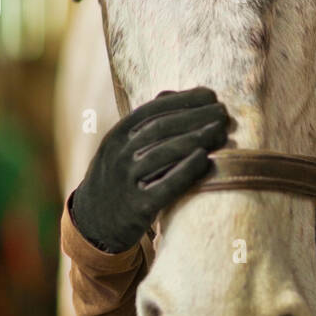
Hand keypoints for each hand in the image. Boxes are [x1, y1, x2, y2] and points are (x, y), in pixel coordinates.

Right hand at [70, 88, 229, 252]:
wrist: (93, 221)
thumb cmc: (118, 177)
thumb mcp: (121, 147)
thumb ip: (145, 123)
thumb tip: (174, 94)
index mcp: (117, 136)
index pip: (152, 109)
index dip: (183, 100)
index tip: (210, 95)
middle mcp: (119, 155)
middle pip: (160, 128)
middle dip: (195, 116)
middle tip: (222, 112)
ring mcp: (126, 181)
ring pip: (163, 153)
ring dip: (195, 139)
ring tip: (220, 131)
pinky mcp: (137, 207)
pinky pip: (165, 186)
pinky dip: (186, 171)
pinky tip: (206, 159)